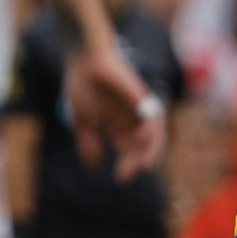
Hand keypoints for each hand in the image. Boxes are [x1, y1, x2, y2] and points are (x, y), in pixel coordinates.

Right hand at [65, 46, 165, 181]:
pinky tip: (143, 138)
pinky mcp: (141, 95)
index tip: (120, 179)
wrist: (83, 58)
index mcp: (118, 126)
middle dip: (138, 161)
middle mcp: (131, 119)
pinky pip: (151, 114)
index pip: (129, 151)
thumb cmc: (82, 85)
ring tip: (144, 164)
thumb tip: (92, 168)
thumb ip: (87, 143)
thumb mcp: (82, 120)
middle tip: (128, 174)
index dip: (128, 166)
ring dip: (150, 149)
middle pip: (142, 145)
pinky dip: (149, 128)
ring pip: (153, 133)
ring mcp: (138, 108)